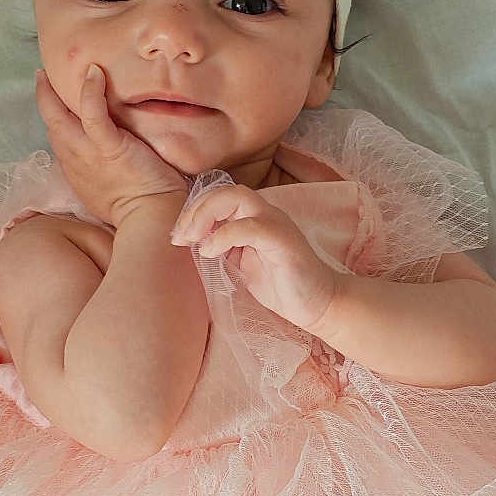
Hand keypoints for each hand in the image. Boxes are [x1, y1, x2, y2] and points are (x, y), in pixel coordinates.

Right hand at [34, 67, 189, 226]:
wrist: (152, 221)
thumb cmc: (141, 209)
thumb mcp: (110, 191)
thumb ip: (105, 171)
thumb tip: (115, 160)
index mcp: (76, 171)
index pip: (59, 138)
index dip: (54, 118)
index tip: (53, 103)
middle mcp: (75, 160)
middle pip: (51, 123)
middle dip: (44, 98)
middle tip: (42, 75)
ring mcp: (88, 154)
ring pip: (60, 116)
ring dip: (54, 90)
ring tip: (55, 68)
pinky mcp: (109, 147)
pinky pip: (92, 113)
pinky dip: (90, 91)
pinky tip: (93, 71)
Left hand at [170, 185, 346, 333]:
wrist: (317, 305)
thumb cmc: (280, 286)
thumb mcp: (241, 264)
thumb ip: (222, 248)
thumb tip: (192, 242)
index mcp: (256, 217)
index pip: (220, 197)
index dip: (194, 211)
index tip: (178, 237)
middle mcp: (266, 213)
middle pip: (226, 191)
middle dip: (196, 210)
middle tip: (180, 237)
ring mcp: (276, 223)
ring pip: (238, 198)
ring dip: (206, 215)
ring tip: (192, 240)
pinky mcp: (283, 240)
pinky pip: (249, 226)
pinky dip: (223, 236)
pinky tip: (209, 252)